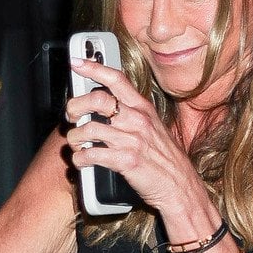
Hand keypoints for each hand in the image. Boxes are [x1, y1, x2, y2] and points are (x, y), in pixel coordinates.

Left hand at [64, 58, 200, 212]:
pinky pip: (91, 154)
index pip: (117, 79)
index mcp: (144, 109)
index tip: (77, 64)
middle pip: (97, 99)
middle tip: (71, 116)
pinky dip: (80, 159)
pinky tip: (82, 161)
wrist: (181, 188)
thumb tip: (105, 106)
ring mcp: (133, 140)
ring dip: (75, 138)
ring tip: (76, 145)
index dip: (94, 68)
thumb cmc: (165, 160)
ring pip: (89, 128)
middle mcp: (138, 120)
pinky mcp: (127, 161)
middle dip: (76, 106)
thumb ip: (132, 114)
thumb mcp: (154, 129)